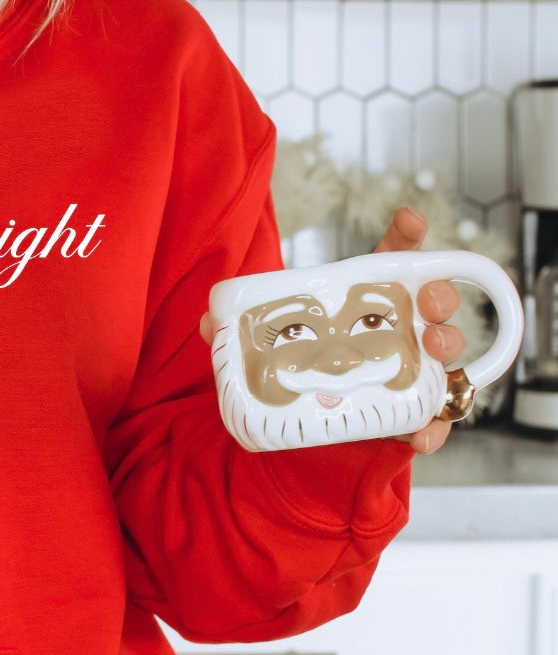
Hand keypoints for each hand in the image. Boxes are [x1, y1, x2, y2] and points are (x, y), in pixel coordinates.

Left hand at [199, 206, 463, 454]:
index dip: (405, 237)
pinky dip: (433, 428)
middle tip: (429, 302)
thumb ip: (240, 332)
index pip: (392, 261)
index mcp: (364, 302)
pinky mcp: (408, 414)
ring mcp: (409, 371)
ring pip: (444, 353)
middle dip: (440, 295)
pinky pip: (433, 419)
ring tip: (434, 347)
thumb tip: (207, 323)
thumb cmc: (297, 368)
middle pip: (433, 302)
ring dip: (448, 345)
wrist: (303, 425)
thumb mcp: (270, 344)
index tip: (408, 220)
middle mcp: (398, 330)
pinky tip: (421, 433)